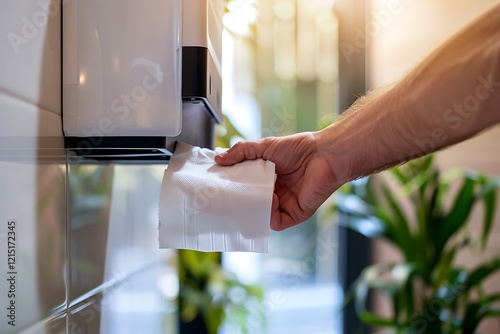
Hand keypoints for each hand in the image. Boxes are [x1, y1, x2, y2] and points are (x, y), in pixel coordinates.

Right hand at [215, 132, 339, 230]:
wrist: (324, 154)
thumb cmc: (299, 148)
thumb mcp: (264, 146)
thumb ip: (241, 152)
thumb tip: (218, 159)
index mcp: (267, 178)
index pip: (245, 188)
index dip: (233, 188)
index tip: (219, 185)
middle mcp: (275, 193)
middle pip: (251, 204)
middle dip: (240, 202)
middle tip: (226, 196)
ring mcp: (285, 205)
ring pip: (262, 216)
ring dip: (255, 208)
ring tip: (252, 194)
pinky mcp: (296, 214)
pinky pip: (276, 222)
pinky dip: (270, 214)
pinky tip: (272, 199)